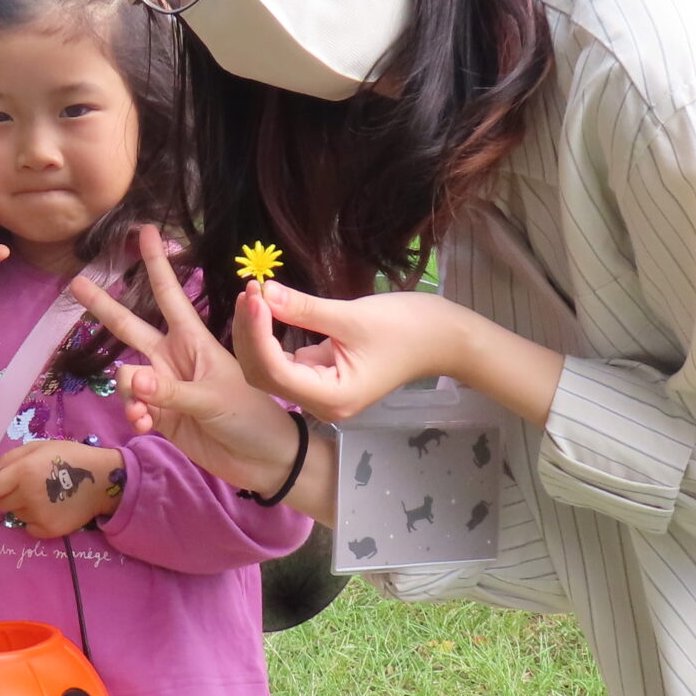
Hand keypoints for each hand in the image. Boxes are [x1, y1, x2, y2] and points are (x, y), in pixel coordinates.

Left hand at [0, 439, 122, 539]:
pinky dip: (33, 519)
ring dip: (22, 506)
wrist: (103, 480)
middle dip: (6, 494)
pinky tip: (49, 508)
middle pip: (0, 502)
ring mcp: (38, 515)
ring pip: (15, 514)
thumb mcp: (39, 447)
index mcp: (24, 472)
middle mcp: (28, 495)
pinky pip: (27, 527)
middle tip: (25, 485)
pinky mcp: (48, 531)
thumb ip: (9, 459)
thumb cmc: (69, 457)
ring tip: (43, 495)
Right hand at [68, 225, 315, 494]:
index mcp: (194, 341)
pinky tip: (144, 425)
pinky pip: (131, 406)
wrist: (262, 460)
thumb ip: (167, 390)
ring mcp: (164, 386)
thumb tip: (127, 377)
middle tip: (74, 283)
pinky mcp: (159, 414)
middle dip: (103, 306)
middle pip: (130, 325)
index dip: (156, 264)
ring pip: (126, 377)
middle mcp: (174, 358)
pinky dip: (132, 414)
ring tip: (144, 413)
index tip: (145, 231)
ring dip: (127, 392)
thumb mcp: (213, 398)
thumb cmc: (250, 417)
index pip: (169, 295)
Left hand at [231, 284, 468, 421]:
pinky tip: (265, 309)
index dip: (257, 333)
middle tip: (249, 290)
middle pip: (265, 375)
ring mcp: (321, 393)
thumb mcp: (353, 316)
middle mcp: (322, 404)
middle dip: (251, 334)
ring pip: (270, 369)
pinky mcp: (323, 377)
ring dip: (257, 335)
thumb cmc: (409, 328)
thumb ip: (304, 308)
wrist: (445, 339)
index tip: (254, 294)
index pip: (275, 371)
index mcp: (332, 398)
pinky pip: (285, 361)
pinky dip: (271, 337)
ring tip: (253, 295)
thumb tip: (264, 292)